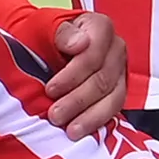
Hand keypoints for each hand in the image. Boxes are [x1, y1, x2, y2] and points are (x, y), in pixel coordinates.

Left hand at [42, 9, 130, 135]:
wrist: (40, 46)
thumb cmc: (40, 33)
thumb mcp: (43, 26)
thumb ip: (61, 33)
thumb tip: (80, 44)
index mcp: (100, 27)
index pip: (93, 54)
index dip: (72, 75)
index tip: (50, 90)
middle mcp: (115, 49)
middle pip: (103, 78)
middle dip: (78, 100)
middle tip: (55, 116)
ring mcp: (119, 71)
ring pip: (113, 97)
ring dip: (90, 116)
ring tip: (70, 130)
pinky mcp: (117, 91)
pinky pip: (113, 109)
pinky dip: (97, 122)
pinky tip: (82, 132)